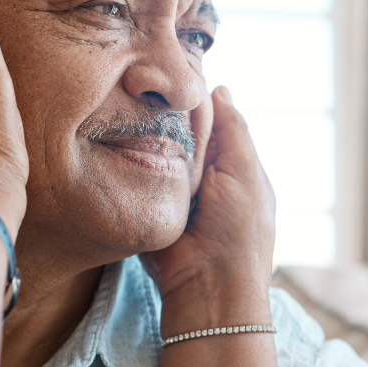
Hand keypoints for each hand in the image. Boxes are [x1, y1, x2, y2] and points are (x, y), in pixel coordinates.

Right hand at [141, 86, 275, 330]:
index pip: (212, 120)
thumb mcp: (245, 172)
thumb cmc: (239, 231)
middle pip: (181, 132)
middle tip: (146, 96)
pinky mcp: (150, 204)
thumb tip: (220, 89)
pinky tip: (122, 144)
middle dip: (168, 119)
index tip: (172, 78)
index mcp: (233, 164)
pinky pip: (138, 173)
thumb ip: (234, 129)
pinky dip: (133, 162)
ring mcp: (175, 189)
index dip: (194, 101)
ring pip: (157, 148)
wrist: (207, 288)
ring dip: (149, 139)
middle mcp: (205, 174)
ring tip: (131, 118)